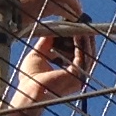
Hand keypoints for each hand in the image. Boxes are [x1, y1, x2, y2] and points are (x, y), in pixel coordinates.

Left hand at [3, 0, 94, 114]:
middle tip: (82, 22)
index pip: (78, 54)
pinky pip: (83, 55)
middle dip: (84, 37)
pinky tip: (78, 32)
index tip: (75, 27)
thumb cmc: (30, 80)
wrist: (28, 92)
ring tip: (81, 24)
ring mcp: (79, 78)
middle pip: (86, 53)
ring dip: (84, 38)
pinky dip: (81, 43)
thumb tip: (51, 30)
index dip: (77, 40)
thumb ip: (46, 43)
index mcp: (70, 75)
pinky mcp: (77, 76)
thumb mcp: (38, 55)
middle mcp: (78, 77)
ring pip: (87, 53)